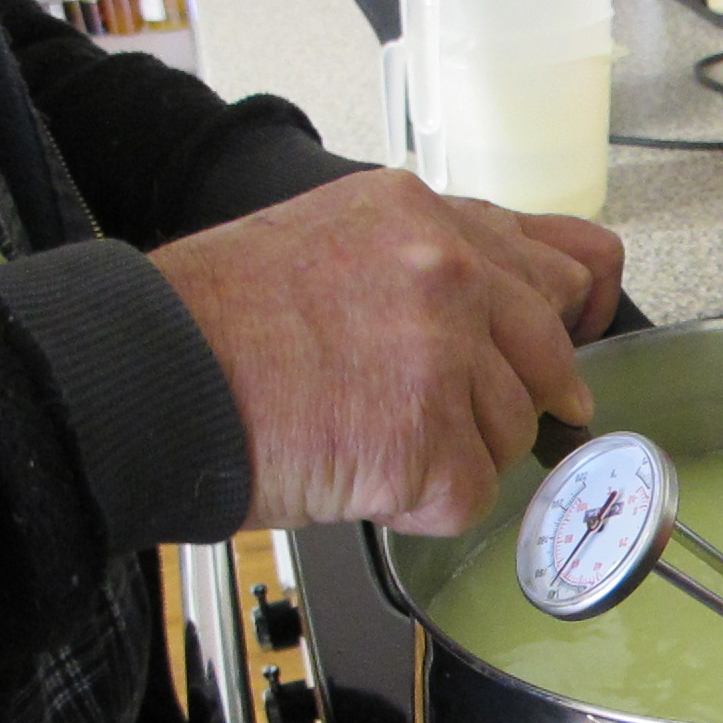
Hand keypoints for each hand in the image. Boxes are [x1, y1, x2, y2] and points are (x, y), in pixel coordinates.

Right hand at [151, 168, 624, 535]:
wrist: (151, 376)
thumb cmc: (220, 319)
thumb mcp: (336, 236)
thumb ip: (432, 258)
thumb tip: (511, 307)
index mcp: (428, 218)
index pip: (566, 263)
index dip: (571, 317)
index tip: (568, 345)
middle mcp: (449, 275)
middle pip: (554, 357)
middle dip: (522, 397)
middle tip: (466, 421)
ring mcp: (443, 356)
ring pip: (515, 431)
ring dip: (458, 452)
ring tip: (372, 437)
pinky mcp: (427, 440)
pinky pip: (473, 493)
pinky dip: (424, 503)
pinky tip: (366, 476)